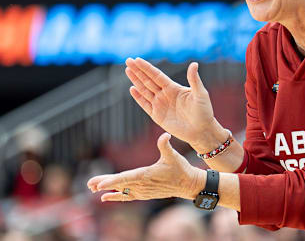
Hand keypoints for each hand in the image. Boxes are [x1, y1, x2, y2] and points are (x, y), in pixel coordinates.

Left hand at [87, 133, 204, 201]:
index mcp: (146, 175)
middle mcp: (142, 185)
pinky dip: (116, 197)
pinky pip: (126, 196)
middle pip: (119, 184)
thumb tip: (165, 135)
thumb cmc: (181, 169)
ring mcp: (142, 191)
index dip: (112, 181)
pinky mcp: (144, 194)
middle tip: (89, 184)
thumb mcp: (173, 155)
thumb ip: (165, 145)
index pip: (125, 178)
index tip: (99, 184)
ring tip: (91, 188)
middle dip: (103, 183)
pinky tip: (105, 198)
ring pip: (121, 190)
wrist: (188, 185)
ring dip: (107, 189)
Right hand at [125, 58, 223, 149]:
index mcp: (174, 88)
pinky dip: (138, 97)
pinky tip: (132, 89)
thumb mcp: (200, 94)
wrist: (202, 130)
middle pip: (148, 80)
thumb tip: (194, 63)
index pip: (157, 75)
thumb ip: (194, 80)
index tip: (137, 59)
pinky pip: (145, 105)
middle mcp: (165, 94)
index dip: (146, 68)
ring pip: (145, 90)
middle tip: (128, 60)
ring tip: (128, 70)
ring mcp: (160, 105)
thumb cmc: (204, 111)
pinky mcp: (157, 116)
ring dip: (136, 81)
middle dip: (138, 71)